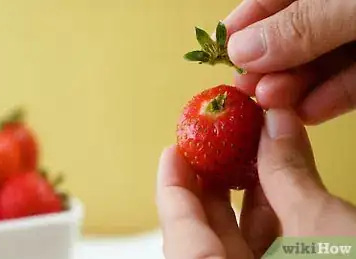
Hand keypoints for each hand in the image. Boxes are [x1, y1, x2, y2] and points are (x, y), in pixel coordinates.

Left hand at [156, 109, 355, 258]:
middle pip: (202, 233)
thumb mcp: (323, 230)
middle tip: (214, 145)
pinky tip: (279, 187)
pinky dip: (270, 220)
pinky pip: (264, 254)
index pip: (178, 228)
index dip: (173, 184)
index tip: (176, 149)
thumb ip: (289, 174)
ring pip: (236, 243)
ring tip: (250, 154)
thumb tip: (275, 121)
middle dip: (210, 184)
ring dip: (244, 197)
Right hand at [223, 0, 355, 124]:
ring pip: (321, 61)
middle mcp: (339, 7)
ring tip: (272, 103)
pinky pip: (353, 79)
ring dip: (293, 86)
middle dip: (267, 65)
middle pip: (291, 36)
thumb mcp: (346, 5)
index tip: (219, 54)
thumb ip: (296, 27)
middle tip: (247, 87)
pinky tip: (309, 113)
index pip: (269, 0)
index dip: (242, 25)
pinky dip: (330, 97)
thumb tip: (240, 50)